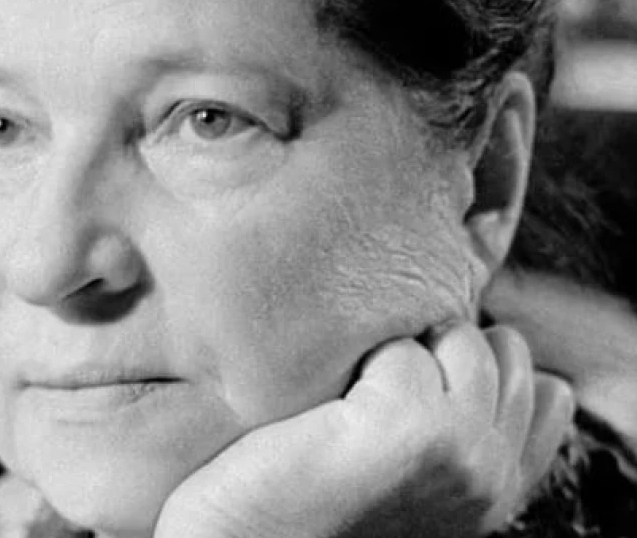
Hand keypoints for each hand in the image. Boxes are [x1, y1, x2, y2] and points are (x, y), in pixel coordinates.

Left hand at [155, 323, 574, 537]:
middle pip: (505, 354)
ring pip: (461, 339)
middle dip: (440, 348)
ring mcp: (459, 451)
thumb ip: (456, 436)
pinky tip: (322, 410)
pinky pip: (398, 347)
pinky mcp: (409, 425)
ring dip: (399, 350)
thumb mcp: (403, 478)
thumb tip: (499, 359)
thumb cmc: (300, 507)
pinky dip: (355, 360)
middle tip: (369, 391)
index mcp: (497, 495)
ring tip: (346, 400)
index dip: (480, 369)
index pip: (546, 397)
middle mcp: (490, 478)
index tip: (412, 387)